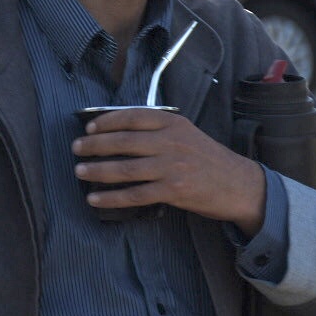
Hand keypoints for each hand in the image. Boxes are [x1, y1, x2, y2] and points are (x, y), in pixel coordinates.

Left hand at [73, 108, 266, 231]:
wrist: (239, 184)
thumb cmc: (207, 159)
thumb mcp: (186, 134)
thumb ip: (158, 130)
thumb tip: (119, 132)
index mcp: (173, 123)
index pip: (133, 116)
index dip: (107, 121)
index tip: (89, 128)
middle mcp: (171, 141)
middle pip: (124, 141)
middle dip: (95, 145)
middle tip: (76, 149)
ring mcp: (172, 166)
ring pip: (125, 168)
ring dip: (97, 170)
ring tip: (80, 171)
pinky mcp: (173, 190)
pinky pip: (135, 194)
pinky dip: (112, 197)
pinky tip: (95, 199)